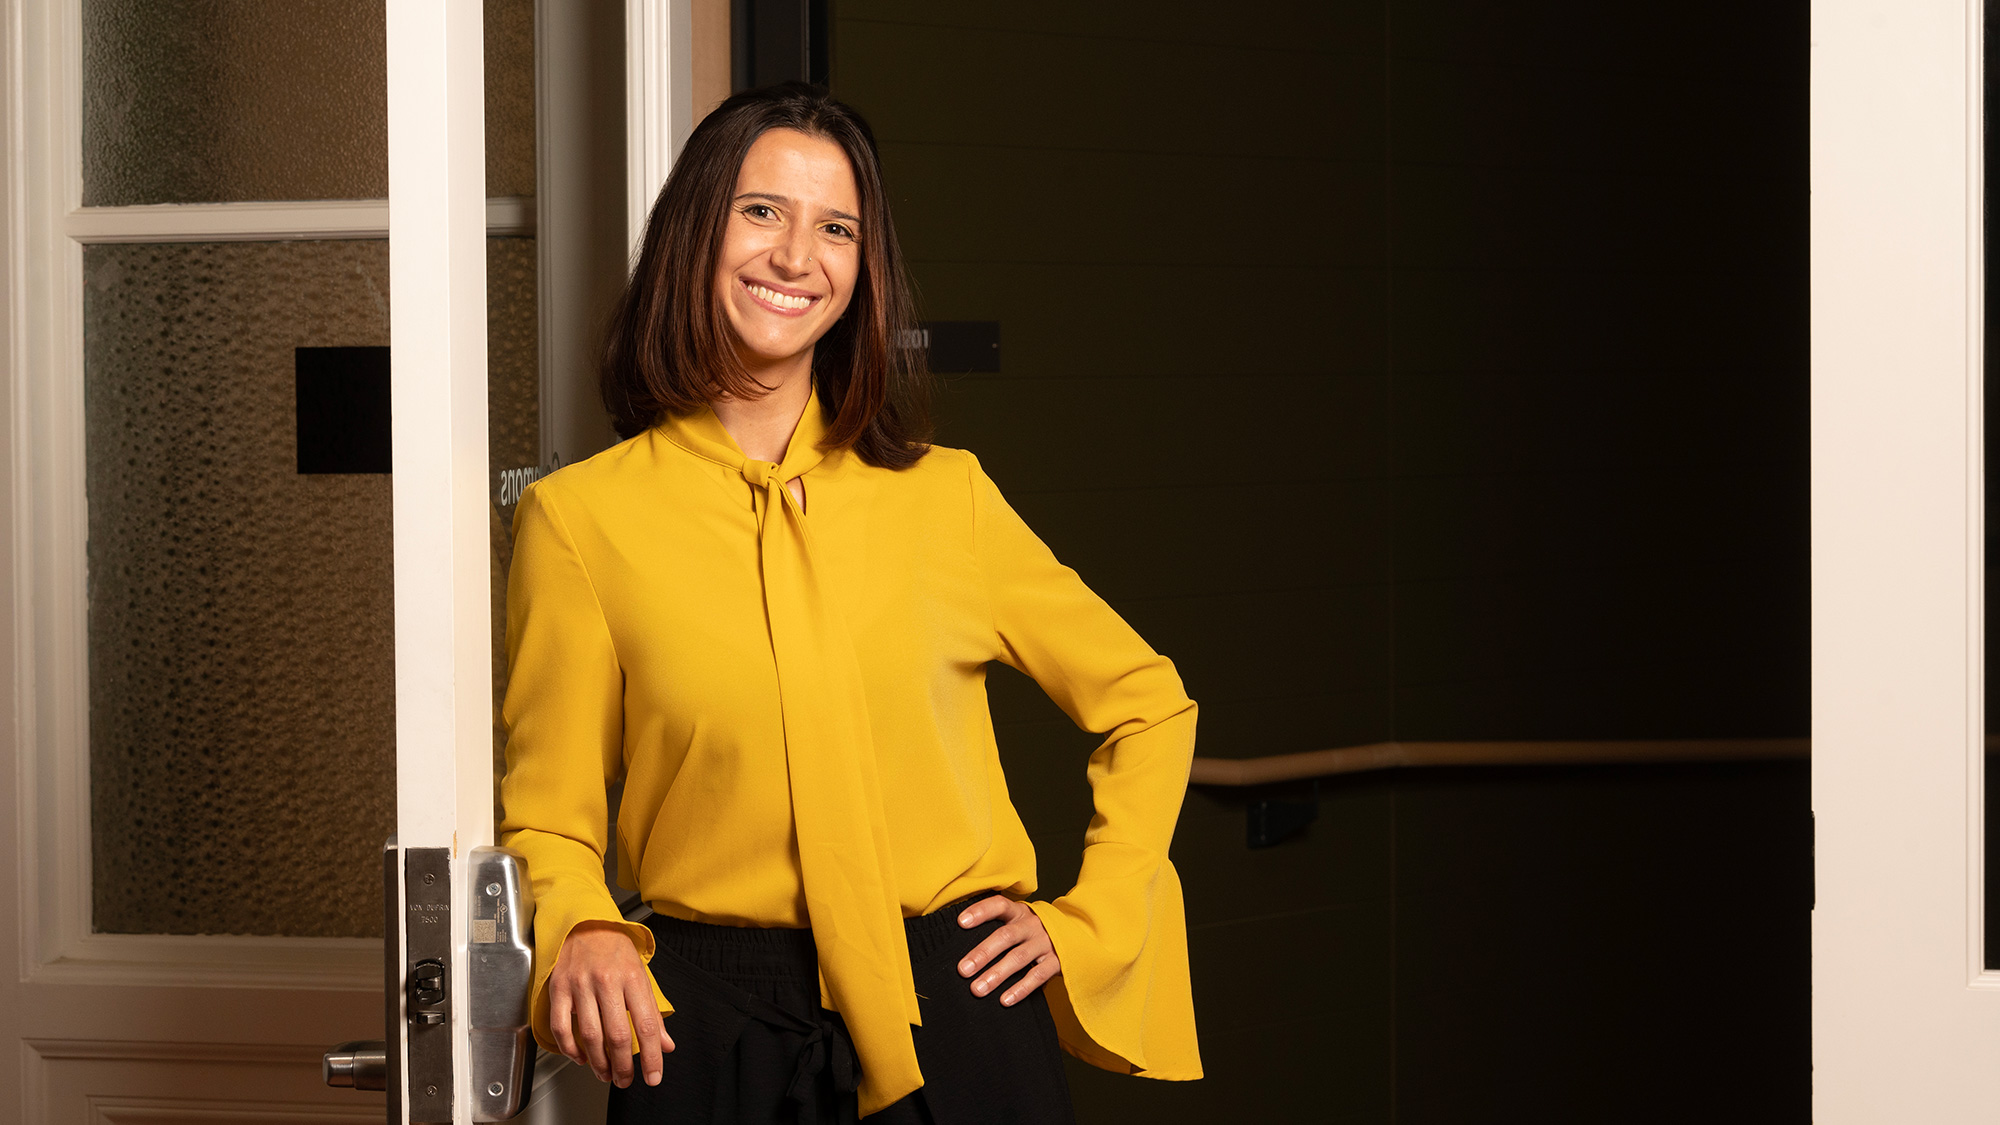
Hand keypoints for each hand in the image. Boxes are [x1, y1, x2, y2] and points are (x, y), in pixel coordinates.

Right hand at [547, 921, 674, 1086]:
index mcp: (632, 977)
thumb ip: (653, 1012)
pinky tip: (581, 1057)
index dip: (652, 1056)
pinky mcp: (559, 989)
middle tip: (625, 1080)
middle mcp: (607, 981)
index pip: (646, 1024)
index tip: (653, 1076)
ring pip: (590, 1035)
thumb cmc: (615, 949)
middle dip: (623, 1066)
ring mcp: (580, 985)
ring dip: (599, 1063)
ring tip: (606, 1073)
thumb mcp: (642, 975)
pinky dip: (570, 1049)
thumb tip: (666, 1044)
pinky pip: (562, 1027)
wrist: (585, 923)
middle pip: (617, 1035)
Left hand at [955, 896, 1060, 1005]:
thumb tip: (958, 940)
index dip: (981, 911)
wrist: (1074, 935)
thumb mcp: (1017, 921)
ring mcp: (1046, 943)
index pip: (999, 905)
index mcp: (1019, 912)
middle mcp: (1032, 925)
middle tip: (963, 970)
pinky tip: (1004, 1000)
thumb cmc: (1030, 931)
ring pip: (1019, 958)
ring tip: (977, 989)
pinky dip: (1020, 989)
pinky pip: (1037, 976)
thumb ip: (996, 927)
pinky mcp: (1057, 961)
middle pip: (1006, 936)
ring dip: (997, 974)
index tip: (961, 922)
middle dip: (983, 953)